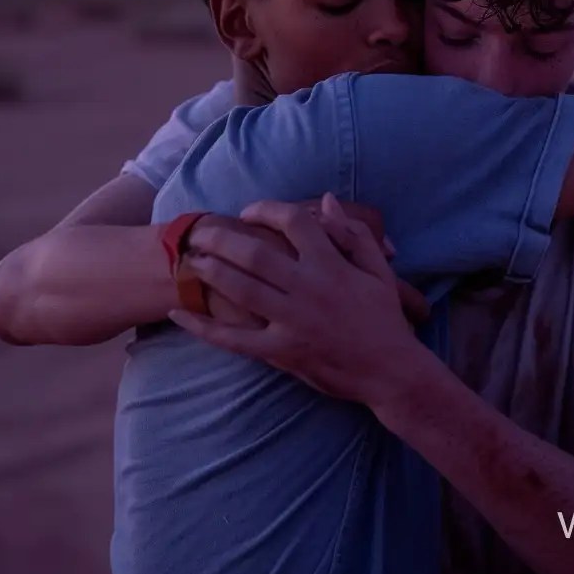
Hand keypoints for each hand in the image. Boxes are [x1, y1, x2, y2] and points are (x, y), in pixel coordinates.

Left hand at [169, 193, 431, 408]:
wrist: (393, 373)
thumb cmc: (385, 319)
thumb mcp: (378, 271)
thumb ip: (352, 234)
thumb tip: (326, 199)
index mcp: (331, 265)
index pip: (293, 221)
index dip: (266, 210)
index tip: (247, 211)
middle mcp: (308, 288)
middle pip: (254, 252)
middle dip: (221, 237)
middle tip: (199, 231)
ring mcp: (293, 321)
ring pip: (240, 288)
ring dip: (209, 270)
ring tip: (188, 258)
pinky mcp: (283, 351)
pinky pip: (236, 339)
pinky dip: (204, 328)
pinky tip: (180, 314)